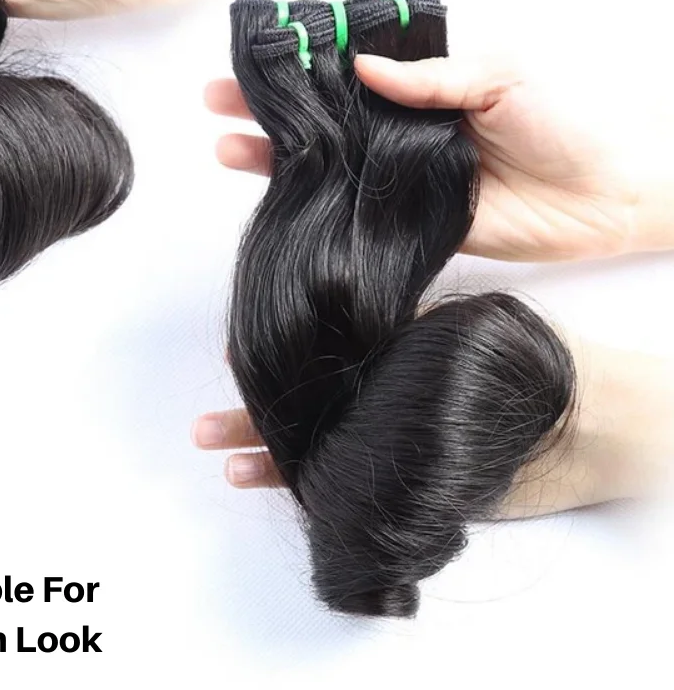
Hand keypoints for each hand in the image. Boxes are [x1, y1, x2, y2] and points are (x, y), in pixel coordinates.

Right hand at [192, 334, 673, 511]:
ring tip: (207, 440)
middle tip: (202, 408)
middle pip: (300, 397)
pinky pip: (327, 476)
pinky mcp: (390, 472)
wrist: (570, 415)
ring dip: (253, 437)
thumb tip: (333, 296)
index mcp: (383, 352)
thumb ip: (392, 318)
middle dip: (250, 399)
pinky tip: (248, 474)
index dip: (272, 352)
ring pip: (303, 437)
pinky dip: (285, 476)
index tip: (230, 349)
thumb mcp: (445, 321)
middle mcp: (373, 393)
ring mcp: (378, 433)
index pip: (314, 352)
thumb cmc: (516, 358)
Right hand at [206, 55, 673, 261]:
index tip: (260, 51)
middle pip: (321, 110)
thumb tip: (364, 69)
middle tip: (218, 94)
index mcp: (421, 80)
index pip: (348, 64)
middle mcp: (397, 122)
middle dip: (269, 102)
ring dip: (271, 149)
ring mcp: (393, 168)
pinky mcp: (397, 214)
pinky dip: (307, 197)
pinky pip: (345, 203)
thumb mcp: (500, 77)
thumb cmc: (559, 124)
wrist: (597, 199)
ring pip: (322, 156)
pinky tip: (268, 187)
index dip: (304, 58)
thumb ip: (431, 76)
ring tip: (224, 138)